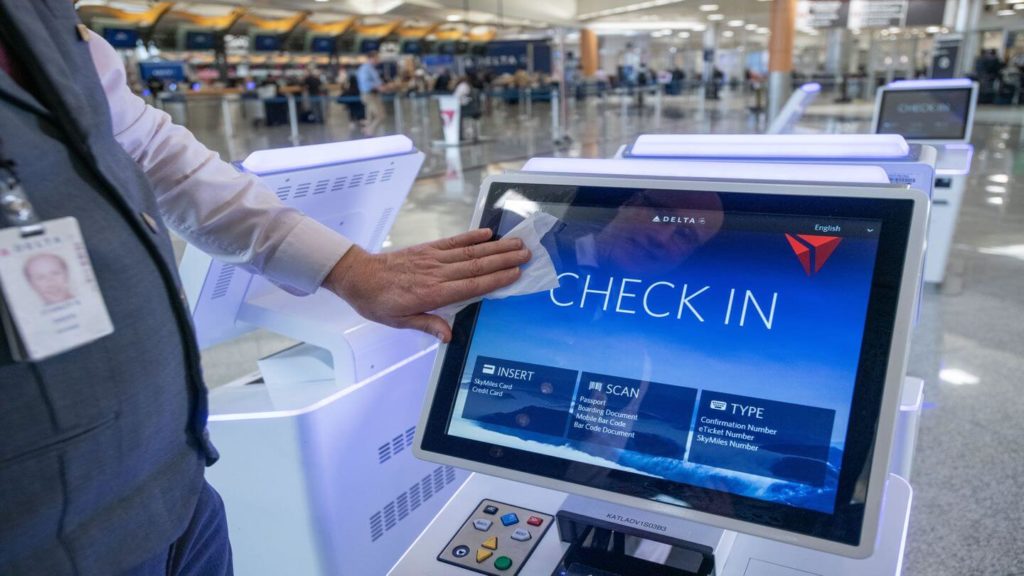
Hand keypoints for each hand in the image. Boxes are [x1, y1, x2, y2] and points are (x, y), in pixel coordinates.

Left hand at [323, 229, 529, 342]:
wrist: (358, 276)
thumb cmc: (378, 302)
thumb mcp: (399, 321)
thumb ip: (427, 324)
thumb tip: (449, 337)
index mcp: (432, 294)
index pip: (471, 286)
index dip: (495, 279)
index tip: (516, 274)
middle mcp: (436, 273)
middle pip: (476, 266)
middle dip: (503, 260)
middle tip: (527, 254)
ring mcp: (432, 259)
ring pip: (469, 252)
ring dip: (495, 247)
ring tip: (516, 242)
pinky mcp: (427, 249)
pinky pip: (453, 242)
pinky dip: (471, 236)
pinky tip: (487, 233)